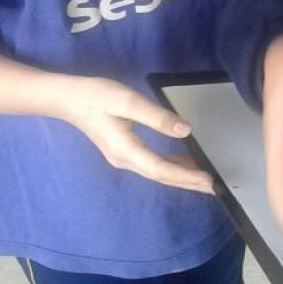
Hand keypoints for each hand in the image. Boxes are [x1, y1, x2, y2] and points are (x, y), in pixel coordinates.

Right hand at [56, 78, 214, 193]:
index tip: (209, 180)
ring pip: (157, 172)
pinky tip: (183, 163)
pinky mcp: (124, 151)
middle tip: (214, 187)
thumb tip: (185, 131)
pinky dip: (170, 167)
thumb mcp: (127, 101)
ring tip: (204, 180)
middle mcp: (125, 160)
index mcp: (126, 150)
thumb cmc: (96, 96)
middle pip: (161, 176)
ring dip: (180, 177)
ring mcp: (123, 158)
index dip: (187, 176)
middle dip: (188, 182)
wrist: (68, 98)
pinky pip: (151, 165)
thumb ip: (156, 117)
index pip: (162, 169)